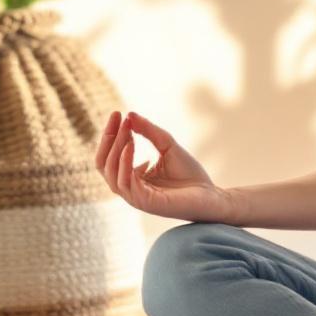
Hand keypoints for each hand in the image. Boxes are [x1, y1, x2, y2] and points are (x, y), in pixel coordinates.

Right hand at [95, 110, 237, 222]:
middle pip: (104, 165)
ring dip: (116, 148)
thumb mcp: (167, 145)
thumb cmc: (189, 174)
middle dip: (108, 139)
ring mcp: (135, 197)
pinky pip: (125, 183)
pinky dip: (125, 163)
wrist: (210, 194)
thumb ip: (149, 131)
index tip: (117, 113)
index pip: (110, 156)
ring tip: (126, 129)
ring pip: (111, 173)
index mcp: (131, 177)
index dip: (110, 134)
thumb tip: (130, 114)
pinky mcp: (144, 202)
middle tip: (118, 118)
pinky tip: (130, 145)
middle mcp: (129, 188)